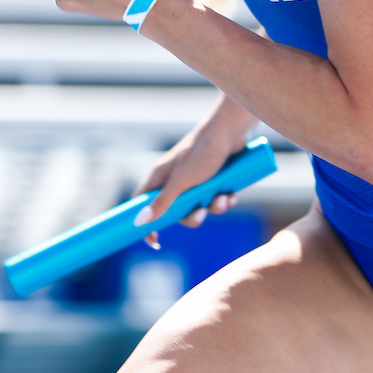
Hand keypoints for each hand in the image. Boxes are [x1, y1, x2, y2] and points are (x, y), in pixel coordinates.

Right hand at [133, 128, 240, 248]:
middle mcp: (175, 179)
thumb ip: (162, 202)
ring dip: (213, 207)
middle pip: (176, 211)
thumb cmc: (202, 152)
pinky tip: (232, 194)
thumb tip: (140, 222)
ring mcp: (194, 179)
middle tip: (202, 212)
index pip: (143, 203)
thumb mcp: (181, 181)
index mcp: (160, 177)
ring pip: (199, 206)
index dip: (146, 223)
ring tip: (224, 198)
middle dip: (192, 216)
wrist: (231, 131)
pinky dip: (223, 200)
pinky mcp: (212, 178)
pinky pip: (214, 198)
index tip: (156, 241)